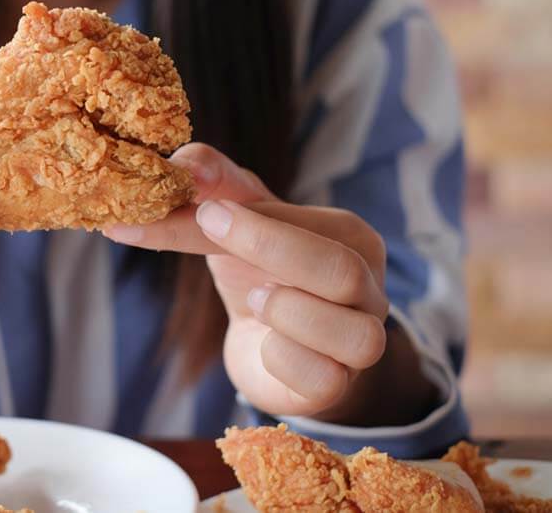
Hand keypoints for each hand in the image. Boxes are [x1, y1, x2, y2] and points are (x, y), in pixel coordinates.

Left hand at [103, 144, 388, 418]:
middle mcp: (370, 288)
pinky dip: (283, 359)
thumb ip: (212, 186)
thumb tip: (181, 164)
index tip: (195, 203)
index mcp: (350, 238)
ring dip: (287, 312)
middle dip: (268, 248)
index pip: (305, 222)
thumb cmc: (257, 274)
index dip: (247, 217)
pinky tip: (265, 344)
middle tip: (207, 228)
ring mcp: (362, 343)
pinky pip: (323, 378)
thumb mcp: (234, 222)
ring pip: (350, 333)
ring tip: (255, 299)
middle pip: (340, 270)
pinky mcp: (338, 387)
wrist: (268, 350)